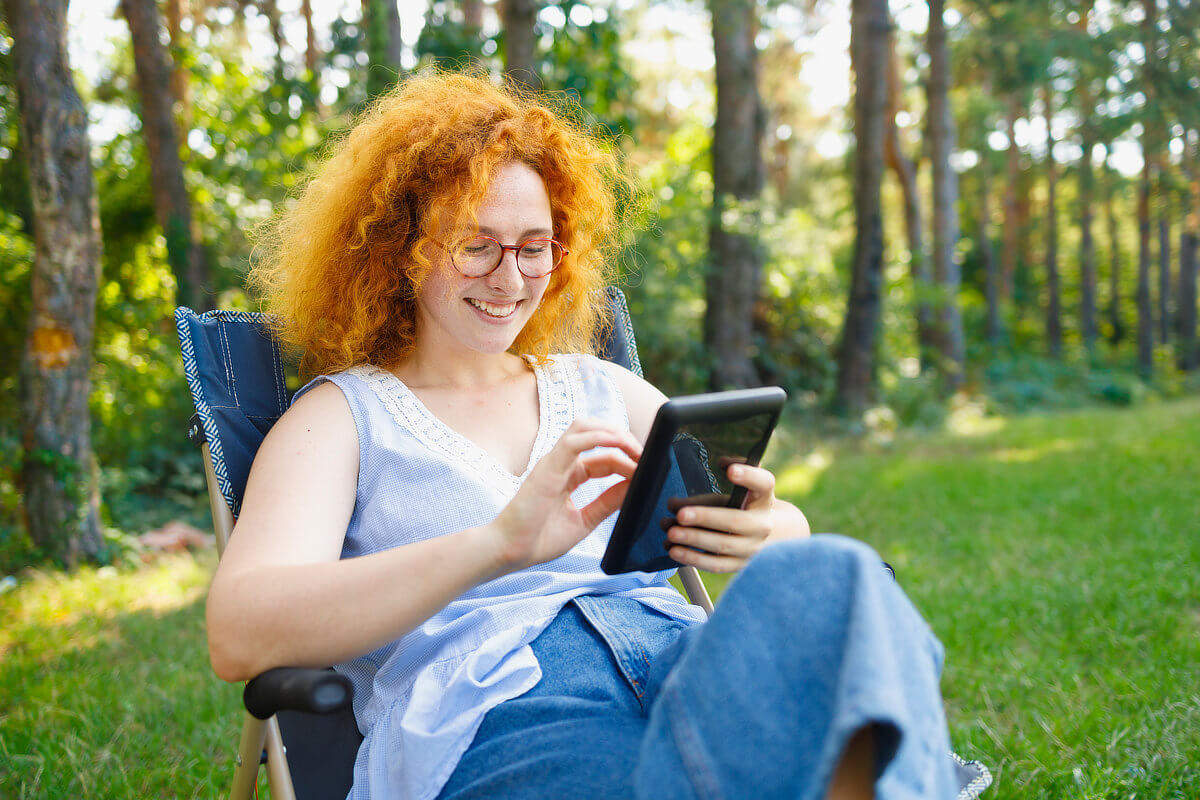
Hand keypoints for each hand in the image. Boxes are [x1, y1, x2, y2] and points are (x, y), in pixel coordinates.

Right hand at [492, 418, 641, 571]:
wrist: (510, 552)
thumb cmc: (538, 539)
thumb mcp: (584, 521)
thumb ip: (607, 503)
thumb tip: (634, 487)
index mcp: (570, 476)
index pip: (604, 459)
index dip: (627, 462)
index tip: (647, 472)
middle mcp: (562, 464)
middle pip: (598, 437)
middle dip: (624, 441)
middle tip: (645, 456)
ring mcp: (554, 463)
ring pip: (584, 428)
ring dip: (613, 432)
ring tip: (634, 447)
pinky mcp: (547, 466)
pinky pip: (574, 441)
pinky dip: (597, 436)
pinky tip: (616, 442)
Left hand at [665, 463, 808, 572]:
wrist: (768, 537)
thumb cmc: (746, 505)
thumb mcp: (746, 487)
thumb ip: (735, 470)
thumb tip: (723, 462)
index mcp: (764, 499)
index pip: (764, 484)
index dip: (749, 476)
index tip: (731, 470)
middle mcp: (762, 524)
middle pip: (735, 520)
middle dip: (705, 517)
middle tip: (680, 514)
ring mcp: (752, 547)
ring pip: (722, 545)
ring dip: (694, 539)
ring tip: (671, 532)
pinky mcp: (739, 565)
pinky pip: (716, 564)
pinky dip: (693, 558)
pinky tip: (674, 550)